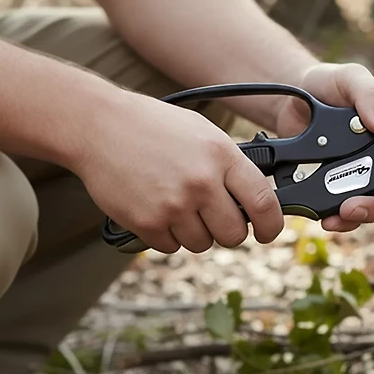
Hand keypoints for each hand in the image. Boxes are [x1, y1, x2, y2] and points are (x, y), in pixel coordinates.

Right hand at [74, 88, 283, 253]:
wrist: (101, 126)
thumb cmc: (153, 127)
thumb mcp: (203, 133)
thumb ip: (230, 165)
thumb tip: (253, 198)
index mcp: (221, 156)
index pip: (263, 203)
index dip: (272, 225)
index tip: (268, 231)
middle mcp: (201, 182)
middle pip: (234, 234)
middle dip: (228, 230)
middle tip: (214, 215)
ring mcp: (173, 205)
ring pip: (202, 244)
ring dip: (195, 231)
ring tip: (179, 203)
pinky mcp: (146, 222)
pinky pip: (171, 246)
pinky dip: (167, 234)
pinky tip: (158, 207)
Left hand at [274, 63, 373, 232]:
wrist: (289, 102)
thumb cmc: (327, 84)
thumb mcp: (350, 78)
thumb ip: (369, 95)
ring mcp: (367, 175)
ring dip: (371, 212)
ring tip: (349, 209)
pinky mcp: (342, 189)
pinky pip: (351, 213)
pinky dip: (343, 220)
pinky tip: (330, 219)